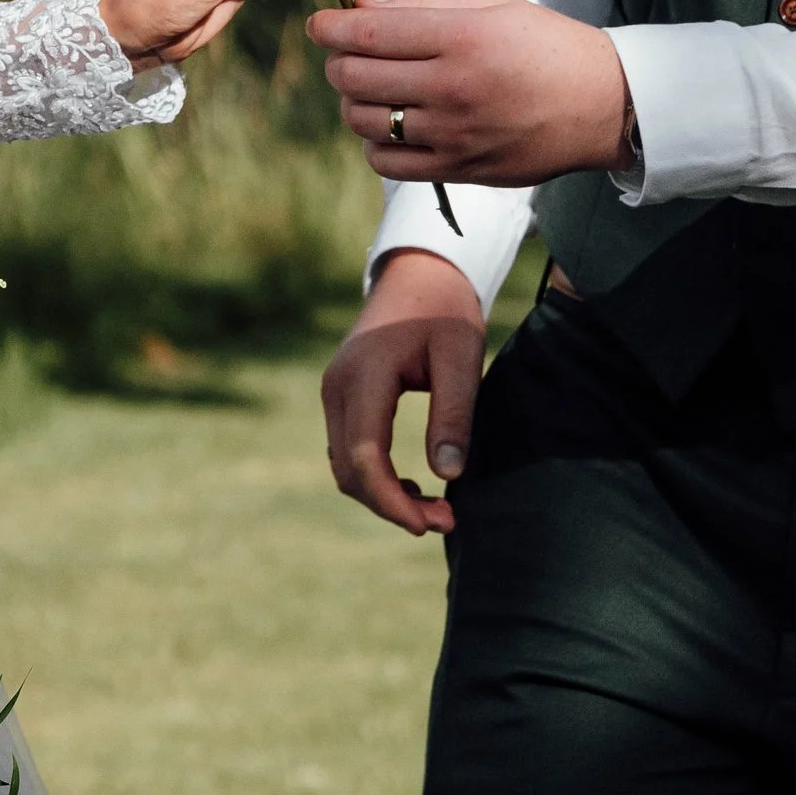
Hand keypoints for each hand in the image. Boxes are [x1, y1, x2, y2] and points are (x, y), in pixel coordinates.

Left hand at [311, 0, 633, 185]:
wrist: (603, 105)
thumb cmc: (546, 44)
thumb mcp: (491, 6)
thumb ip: (422, 6)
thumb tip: (361, 9)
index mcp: (461, 38)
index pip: (369, 33)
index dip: (331, 28)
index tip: (319, 25)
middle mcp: (452, 87)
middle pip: (356, 77)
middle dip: (337, 61)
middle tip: (345, 53)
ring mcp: (454, 133)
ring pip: (364, 121)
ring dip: (352, 102)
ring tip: (368, 89)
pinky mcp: (459, 169)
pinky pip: (386, 162)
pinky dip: (374, 143)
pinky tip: (390, 124)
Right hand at [320, 248, 485, 535]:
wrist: (419, 271)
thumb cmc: (445, 308)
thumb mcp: (461, 355)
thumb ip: (454, 414)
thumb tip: (447, 475)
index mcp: (365, 375)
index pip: (366, 458)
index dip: (393, 501)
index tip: (434, 523)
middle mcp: (337, 386)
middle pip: (349, 471)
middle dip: (392, 505)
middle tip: (446, 520)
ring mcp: (334, 390)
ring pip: (344, 465)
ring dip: (382, 495)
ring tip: (435, 507)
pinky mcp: (341, 395)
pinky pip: (347, 450)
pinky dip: (374, 477)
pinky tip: (412, 485)